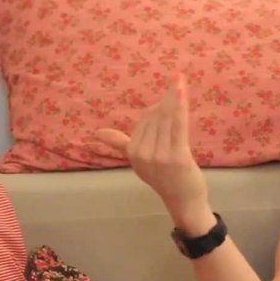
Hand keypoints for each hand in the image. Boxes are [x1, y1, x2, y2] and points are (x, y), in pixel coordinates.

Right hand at [94, 74, 210, 226]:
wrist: (184, 200)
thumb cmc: (164, 178)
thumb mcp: (138, 160)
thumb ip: (120, 144)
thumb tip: (96, 132)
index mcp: (133, 152)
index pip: (145, 119)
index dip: (158, 106)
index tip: (171, 97)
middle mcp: (143, 154)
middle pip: (156, 116)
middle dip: (167, 99)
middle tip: (178, 82)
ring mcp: (160, 156)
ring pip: (167, 118)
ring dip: (175, 97)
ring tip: (180, 80)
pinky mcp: (178, 156)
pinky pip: (179, 125)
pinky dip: (180, 106)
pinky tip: (181, 90)